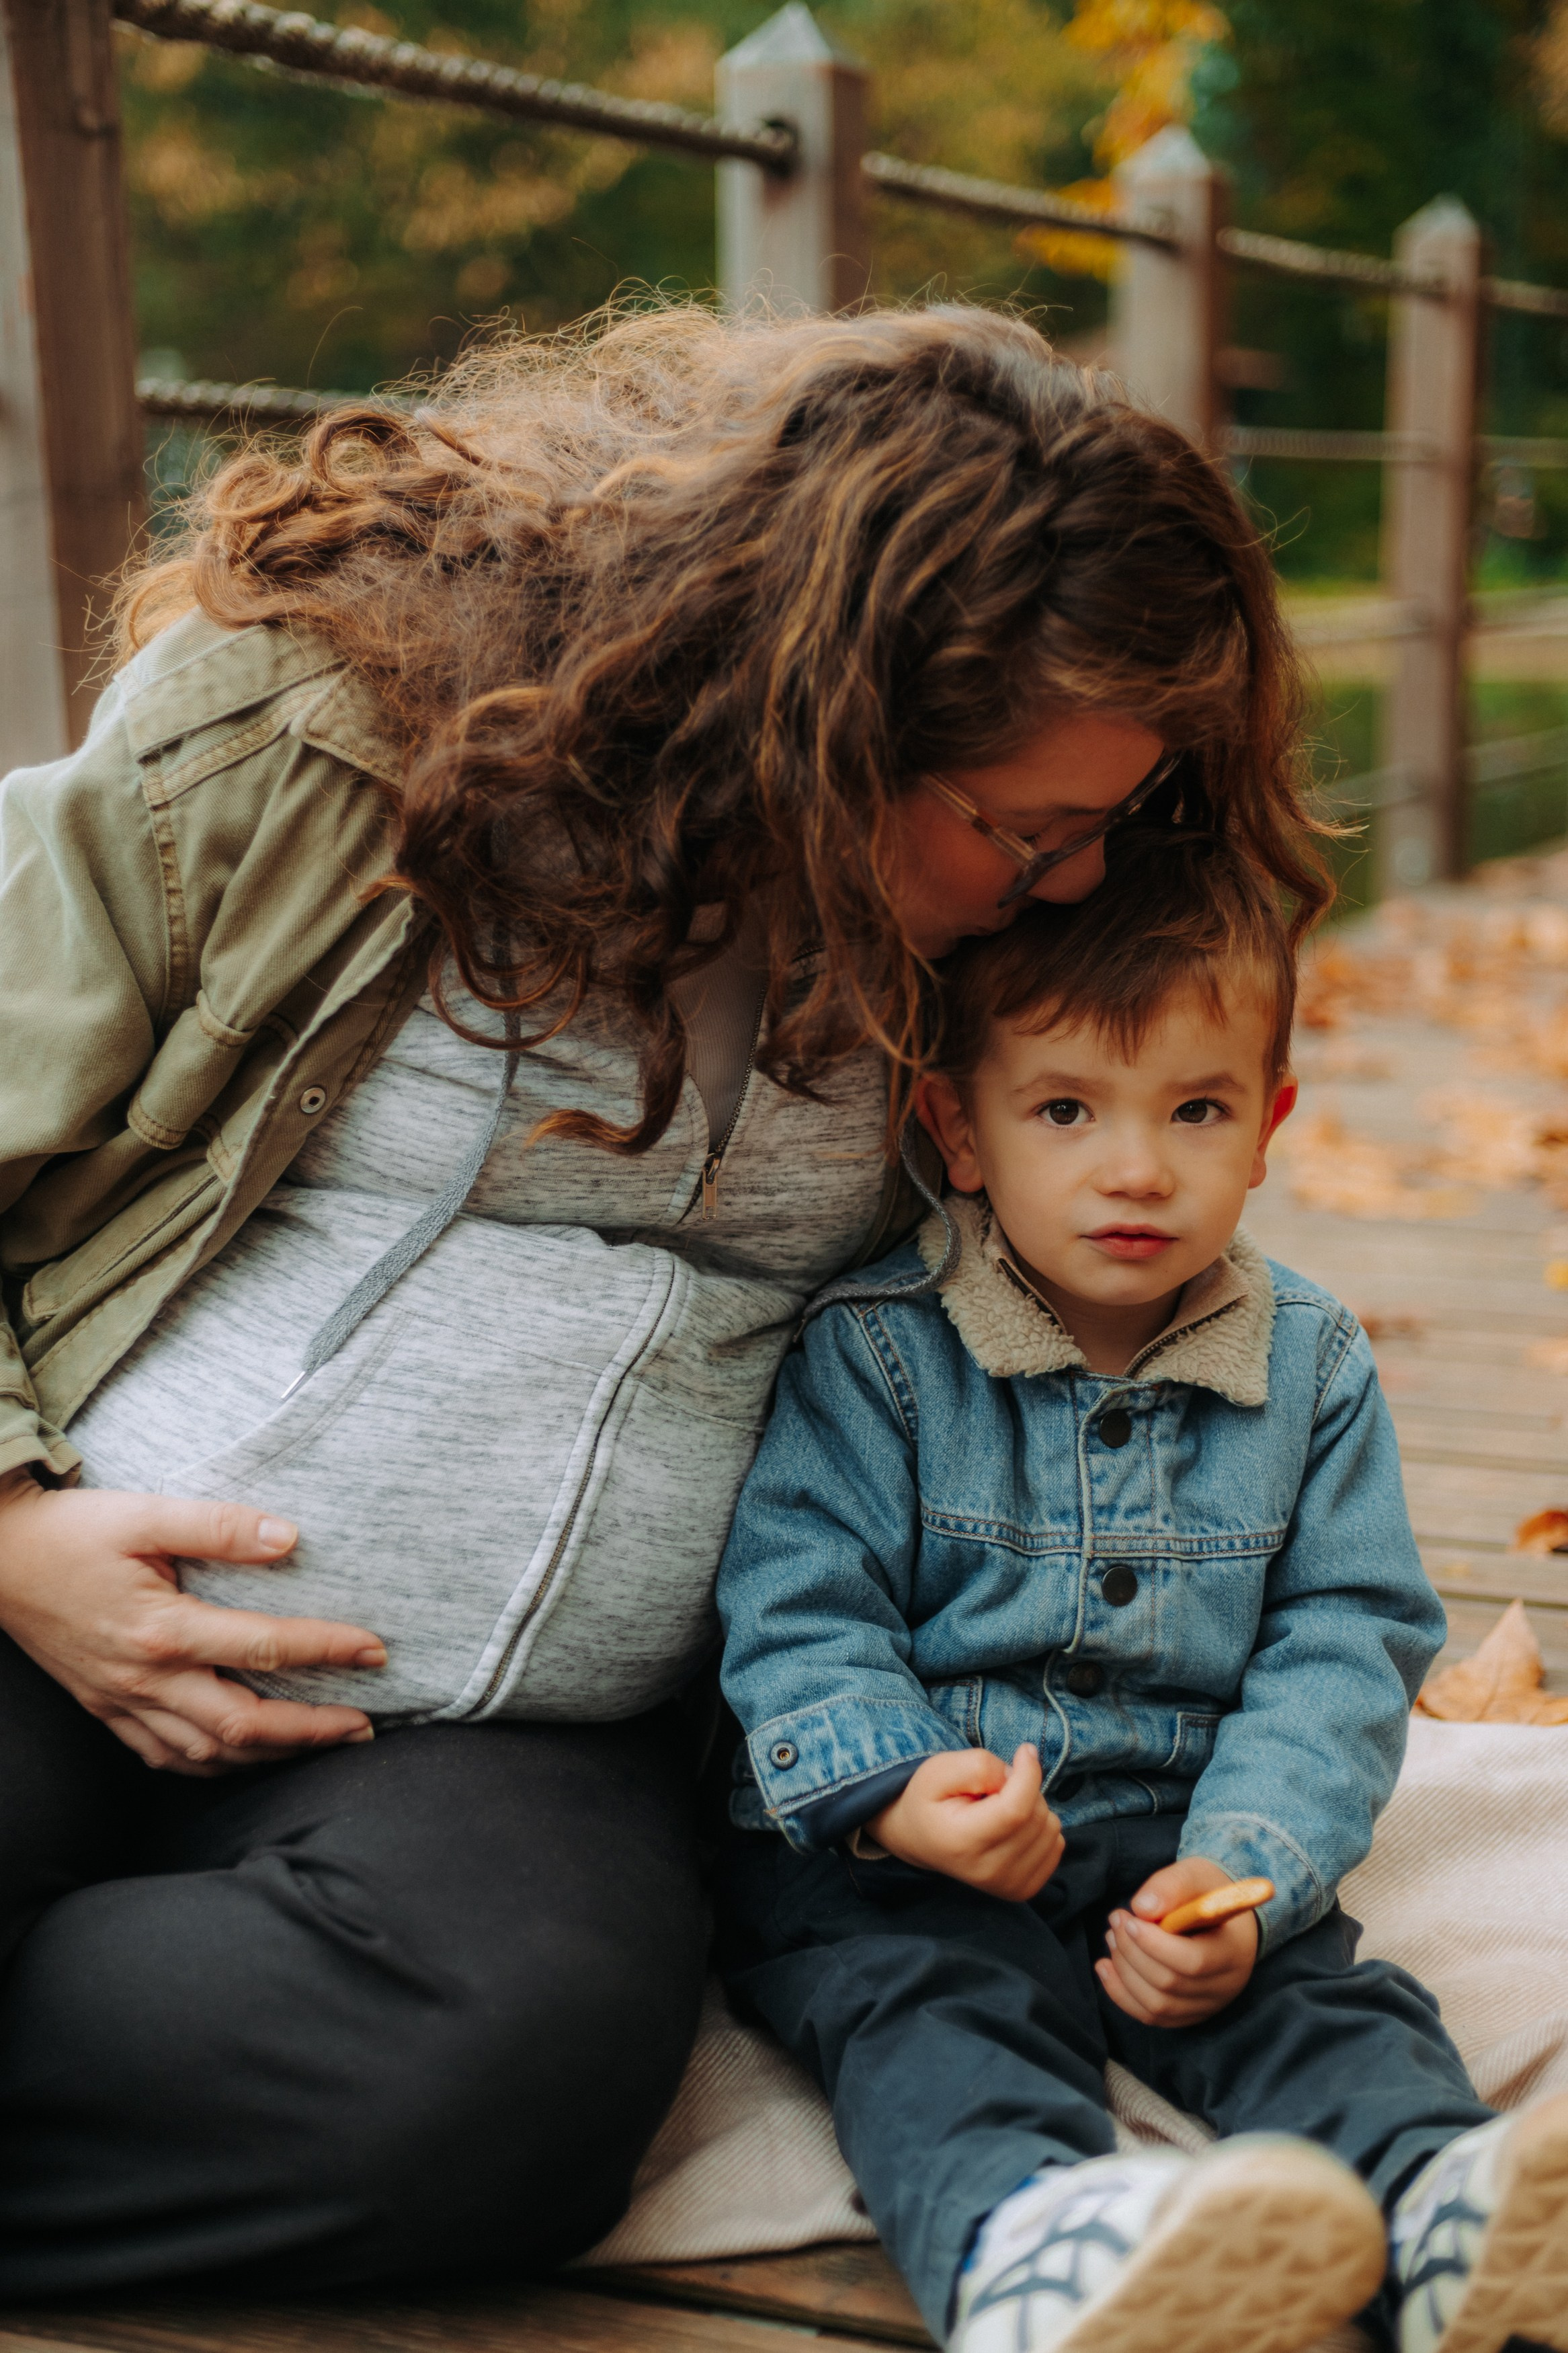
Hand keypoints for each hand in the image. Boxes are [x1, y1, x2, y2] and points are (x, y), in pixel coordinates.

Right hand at [0, 1469, 386, 1774]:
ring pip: (207, 1753)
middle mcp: (144, 1678)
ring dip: (270, 1755)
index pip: (264, 1648)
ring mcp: (121, 1702)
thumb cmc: (73, 1531)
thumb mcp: (144, 1513)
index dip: (327, 1651)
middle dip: (312, 1731)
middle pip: (243, 1725)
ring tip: (323, 1745)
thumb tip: (290, 1539)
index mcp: (161, 1629)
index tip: (375, 1651)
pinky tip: (243, 1756)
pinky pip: (165, 1757)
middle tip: (366, 1726)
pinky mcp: (105, 1710)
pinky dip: (212, 1765)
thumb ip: (219, 1526)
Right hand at [868, 1743, 1064, 1900]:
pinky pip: (1056, 1844)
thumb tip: (1020, 1773)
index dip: (1028, 1773)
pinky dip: (1040, 1827)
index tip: (1024, 1750)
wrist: (920, 1839)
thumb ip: (980, 1766)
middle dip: (1024, 1788)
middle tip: (994, 1789)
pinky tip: (1012, 1826)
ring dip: (1032, 1807)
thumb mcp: (940, 1769)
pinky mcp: (1023, 1889)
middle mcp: (988, 1872)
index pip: (1016, 1811)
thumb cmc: (930, 1799)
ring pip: (1050, 1828)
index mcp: (963, 1843)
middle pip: (1035, 1816)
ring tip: (1000, 1809)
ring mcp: (1007, 1885)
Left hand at [1096, 1856, 1258, 2026]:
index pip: (1194, 1962)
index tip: (1129, 1919)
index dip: (1154, 1944)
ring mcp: (1206, 2006)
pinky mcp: (1187, 2014)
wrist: (1219, 1915)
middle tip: (1115, 1920)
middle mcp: (1224, 1987)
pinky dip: (1122, 1994)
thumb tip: (1142, 1908)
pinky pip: (1150, 2016)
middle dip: (1132, 1952)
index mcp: (1233, 1952)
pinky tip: (1105, 1967)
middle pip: (1170, 1984)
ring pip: (1156, 2005)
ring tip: (1112, 1937)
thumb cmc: (1206, 1893)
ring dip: (1124, 1971)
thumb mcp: (1195, 1875)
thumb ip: (1171, 1886)